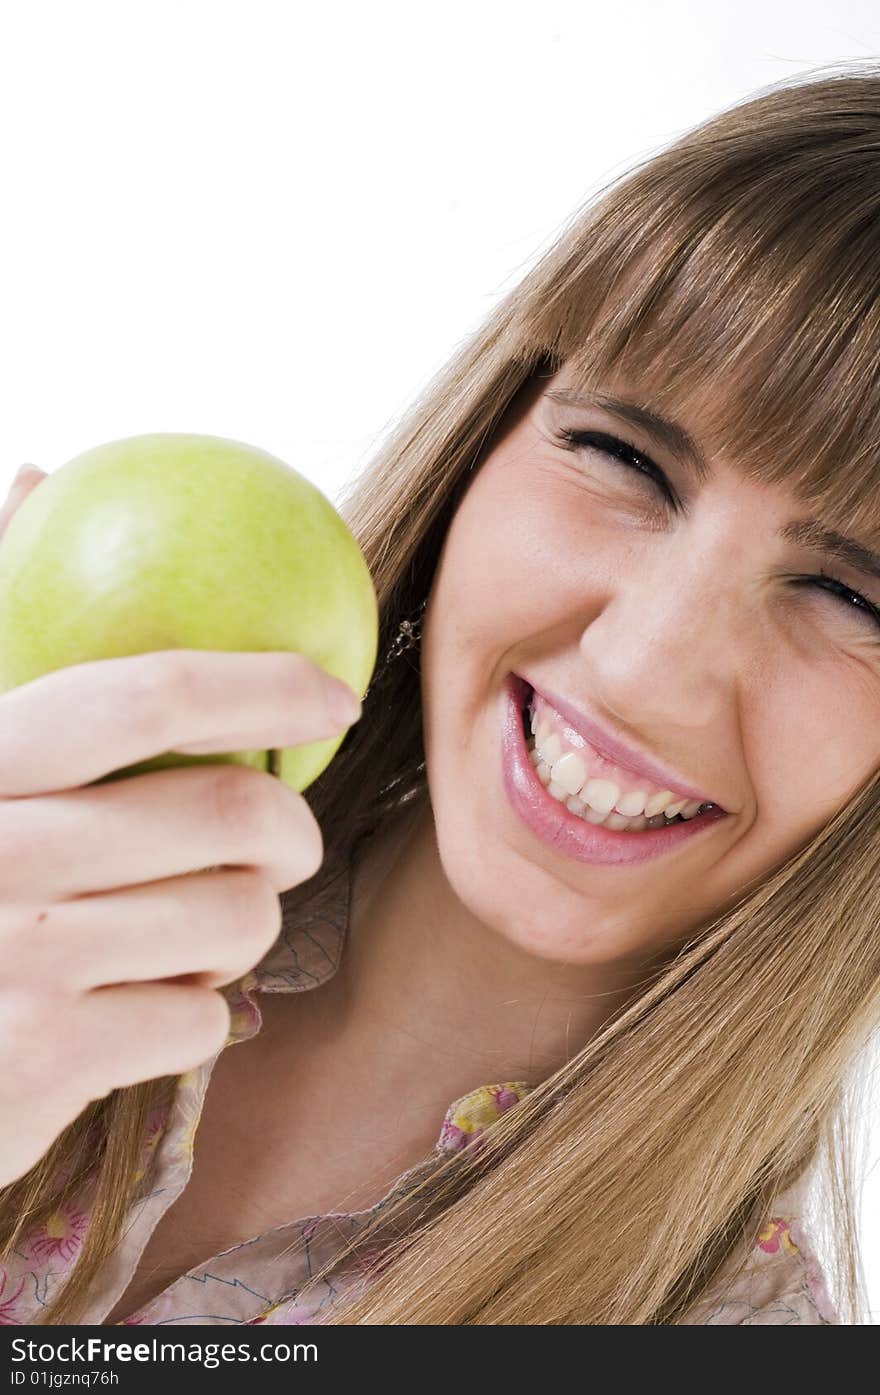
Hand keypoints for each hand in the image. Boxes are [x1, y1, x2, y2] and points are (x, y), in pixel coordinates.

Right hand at [0, 467, 359, 1186]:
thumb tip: (35, 472)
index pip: (148, 693)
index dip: (265, 684)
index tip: (334, 690)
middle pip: (229, 812)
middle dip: (289, 829)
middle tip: (285, 838)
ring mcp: (22, 962)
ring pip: (236, 918)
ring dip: (244, 922)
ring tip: (201, 922)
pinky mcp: (48, 1060)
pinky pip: (203, 1015)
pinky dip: (198, 1005)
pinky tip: (147, 997)